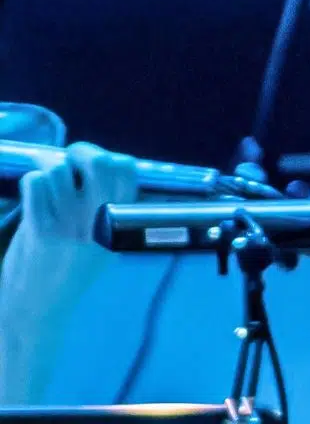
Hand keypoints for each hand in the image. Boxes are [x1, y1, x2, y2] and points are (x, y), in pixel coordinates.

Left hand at [0, 143, 139, 329]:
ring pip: (58, 169)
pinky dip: (32, 180)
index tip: (93, 163)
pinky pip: (35, 184)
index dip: (110, 157)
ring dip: (49, 167)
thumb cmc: (71, 274)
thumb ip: (111, 211)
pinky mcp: (39, 229)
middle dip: (79, 151)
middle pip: (98, 161)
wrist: (37, 308)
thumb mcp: (106, 244)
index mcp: (119, 222)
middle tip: (67, 160)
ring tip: (45, 178)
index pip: (127, 169)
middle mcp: (99, 220)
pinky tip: (32, 193)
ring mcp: (70, 224)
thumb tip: (102, 166)